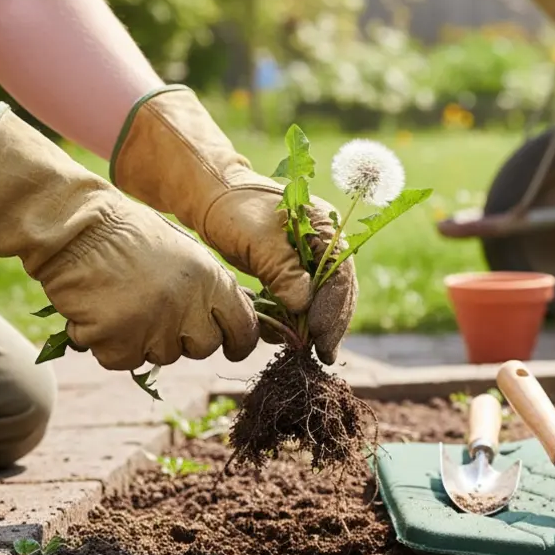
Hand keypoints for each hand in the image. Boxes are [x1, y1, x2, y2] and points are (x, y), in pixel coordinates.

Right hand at [45, 203, 259, 370]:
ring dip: (144, 340)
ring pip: (161, 356)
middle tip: (159, 315)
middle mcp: (189, 306)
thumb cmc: (129, 234)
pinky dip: (109, 346)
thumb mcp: (186, 251)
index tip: (233, 348)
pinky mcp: (118, 340)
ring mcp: (154, 326)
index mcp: (211, 280)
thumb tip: (237, 313)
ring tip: (123, 303)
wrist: (75, 226)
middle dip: (186, 339)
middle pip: (203, 348)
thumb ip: (211, 285)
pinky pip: (122, 361)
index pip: (243, 327)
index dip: (240, 342)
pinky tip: (99, 315)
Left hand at [199, 183, 356, 364]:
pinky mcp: (296, 271)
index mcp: (326, 227)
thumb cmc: (234, 211)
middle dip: (332, 323)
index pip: (340, 273)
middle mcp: (327, 244)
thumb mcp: (257, 238)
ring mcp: (313, 259)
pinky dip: (300, 320)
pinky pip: (306, 300)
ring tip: (311, 353)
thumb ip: (282, 270)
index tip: (319, 333)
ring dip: (318, 327)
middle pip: (340, 290)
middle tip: (324, 354)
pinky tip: (291, 339)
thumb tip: (303, 305)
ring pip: (325, 299)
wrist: (214, 199)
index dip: (332, 306)